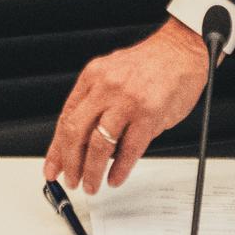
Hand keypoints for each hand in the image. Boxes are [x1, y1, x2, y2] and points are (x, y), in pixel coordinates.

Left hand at [47, 20, 210, 191]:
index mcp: (92, 77)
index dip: (57, 150)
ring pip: (100, 145)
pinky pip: (129, 150)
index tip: (53, 168)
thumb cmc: (150, 65)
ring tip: (92, 185)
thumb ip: (95, 104)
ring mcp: (127, 101)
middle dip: (71, 164)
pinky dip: (120, 169)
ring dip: (92, 171)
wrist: (182, 50)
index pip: (66, 119)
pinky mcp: (149, 114)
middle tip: (72, 180)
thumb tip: (79, 142)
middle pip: (77, 133)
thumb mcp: (112, 74)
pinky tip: (115, 178)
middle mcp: (106, 88)